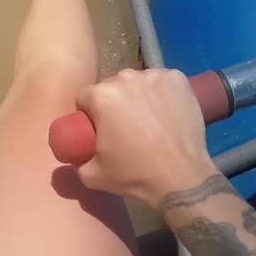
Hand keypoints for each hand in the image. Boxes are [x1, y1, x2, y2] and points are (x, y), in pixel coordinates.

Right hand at [73, 68, 218, 208]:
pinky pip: (162, 81)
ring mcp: (154, 76)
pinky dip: (163, 92)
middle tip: (127, 126)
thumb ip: (76, 163)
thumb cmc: (135, 174)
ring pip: (138, 82)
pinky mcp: (178, 79)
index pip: (85, 98)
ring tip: (150, 120)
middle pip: (112, 87)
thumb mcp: (93, 175)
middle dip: (115, 103)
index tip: (101, 129)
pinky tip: (166, 111)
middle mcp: (125, 78)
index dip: (90, 114)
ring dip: (139, 95)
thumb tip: (72, 156)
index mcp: (101, 95)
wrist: (182, 178)